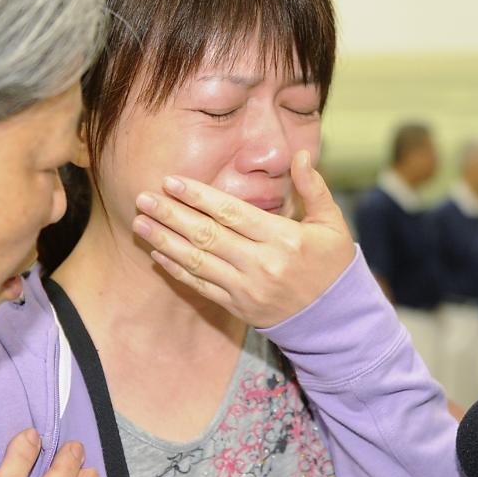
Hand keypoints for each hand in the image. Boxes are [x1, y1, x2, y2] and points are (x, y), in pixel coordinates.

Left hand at [132, 149, 355, 327]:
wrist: (337, 322)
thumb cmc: (332, 266)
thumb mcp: (332, 224)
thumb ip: (313, 187)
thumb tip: (298, 154)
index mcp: (283, 238)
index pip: (231, 212)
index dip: (197, 196)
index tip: (171, 181)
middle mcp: (262, 264)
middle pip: (207, 235)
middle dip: (171, 215)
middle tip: (142, 198)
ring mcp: (247, 288)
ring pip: (197, 261)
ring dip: (164, 240)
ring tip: (140, 223)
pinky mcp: (238, 307)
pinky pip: (200, 286)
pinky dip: (176, 270)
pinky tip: (157, 253)